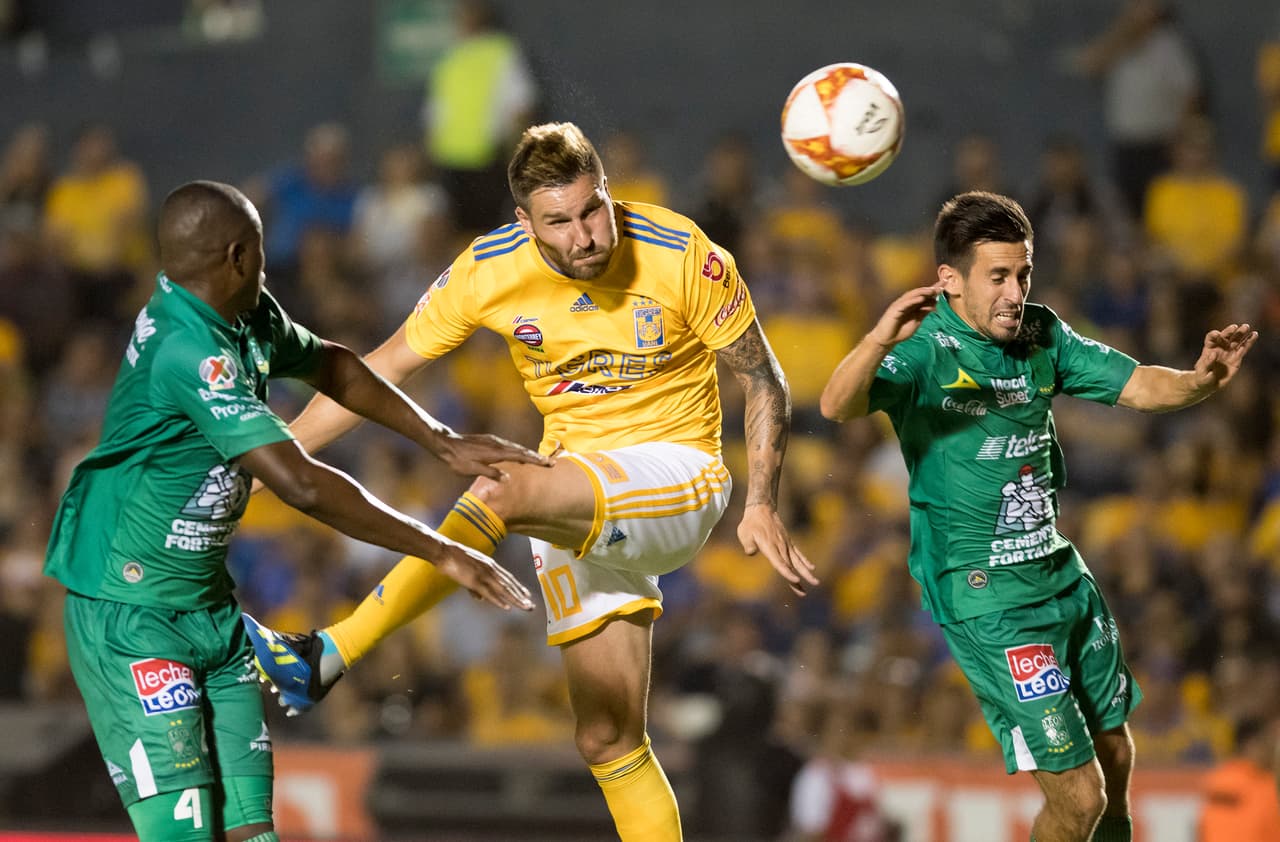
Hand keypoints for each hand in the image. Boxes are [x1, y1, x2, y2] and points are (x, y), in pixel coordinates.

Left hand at [430, 432, 552, 479]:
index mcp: (496, 452)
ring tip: (539, 460)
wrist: (445, 443)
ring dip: (528, 454)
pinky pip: (508, 446)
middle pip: (522, 450)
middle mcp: (498, 444)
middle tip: (551, 462)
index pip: (521, 456)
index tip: (549, 463)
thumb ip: (490, 473)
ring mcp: (494, 441)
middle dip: (537, 457)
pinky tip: (518, 455)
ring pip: (515, 447)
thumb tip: (507, 478)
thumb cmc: (457, 460)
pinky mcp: (489, 441)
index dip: (536, 460)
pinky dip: (518, 451)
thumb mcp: (472, 470)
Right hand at [432, 541, 534, 610]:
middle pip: (509, 585)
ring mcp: (483, 574)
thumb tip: (481, 598)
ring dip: (515, 599)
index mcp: (490, 565)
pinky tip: (507, 607)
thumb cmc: (454, 559)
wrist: (444, 551)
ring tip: (525, 607)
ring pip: (503, 590)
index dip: (518, 587)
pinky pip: (489, 592)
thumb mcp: (468, 570)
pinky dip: (498, 600)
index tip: (527, 595)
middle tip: (531, 606)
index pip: (508, 578)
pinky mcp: (474, 580)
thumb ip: (475, 586)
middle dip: (521, 596)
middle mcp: (490, 569)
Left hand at [737, 503, 818, 596]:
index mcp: (769, 546)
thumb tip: (752, 552)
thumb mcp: (744, 533)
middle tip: (804, 593)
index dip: (787, 572)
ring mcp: (785, 544)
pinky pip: (798, 553)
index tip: (795, 581)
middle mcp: (780, 546)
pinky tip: (811, 568)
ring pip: (797, 561)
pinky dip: (805, 561)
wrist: (761, 509)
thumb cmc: (750, 523)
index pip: (779, 562)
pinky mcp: (788, 542)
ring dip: (805, 573)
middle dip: (797, 580)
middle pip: (790, 566)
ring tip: (815, 582)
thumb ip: (748, 545)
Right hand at [868, 284, 944, 348]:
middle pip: (920, 293)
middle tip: (942, 285)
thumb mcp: (916, 321)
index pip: (924, 295)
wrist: (887, 340)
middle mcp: (906, 302)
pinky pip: (904, 303)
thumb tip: (935, 303)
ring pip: (912, 295)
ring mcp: (900, 305)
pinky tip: (921, 298)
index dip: (934, 289)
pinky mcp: (894, 310)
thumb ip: (924, 312)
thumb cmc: (900, 331)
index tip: (945, 284)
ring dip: (923, 292)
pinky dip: (913, 300)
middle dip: (930, 289)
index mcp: (912, 305)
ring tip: (933, 290)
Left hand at [1194, 323, 1257, 390]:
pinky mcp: (1237, 358)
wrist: (1210, 384)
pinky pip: (1244, 348)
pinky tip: (1254, 335)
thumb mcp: (1202, 372)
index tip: (1217, 334)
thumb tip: (1214, 353)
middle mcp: (1220, 347)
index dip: (1213, 335)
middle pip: (1224, 336)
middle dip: (1229, 331)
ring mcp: (1229, 351)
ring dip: (1241, 333)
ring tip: (1246, 327)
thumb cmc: (1202, 377)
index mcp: (1208, 348)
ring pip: (1236, 340)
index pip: (1211, 338)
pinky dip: (1249, 342)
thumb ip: (1207, 363)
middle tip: (1235, 327)